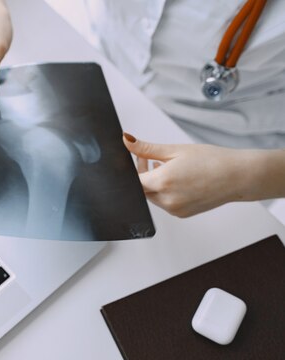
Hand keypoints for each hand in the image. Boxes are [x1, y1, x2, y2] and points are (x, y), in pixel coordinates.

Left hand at [123, 133, 284, 216]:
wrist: (238, 176)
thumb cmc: (211, 160)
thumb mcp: (175, 150)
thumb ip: (147, 148)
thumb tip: (127, 140)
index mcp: (163, 182)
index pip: (134, 180)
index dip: (133, 169)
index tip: (137, 158)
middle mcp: (167, 200)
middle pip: (141, 190)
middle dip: (142, 175)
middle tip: (149, 159)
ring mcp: (175, 209)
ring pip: (152, 197)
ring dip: (153, 183)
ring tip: (165, 167)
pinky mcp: (182, 214)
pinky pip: (165, 203)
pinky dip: (165, 192)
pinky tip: (176, 179)